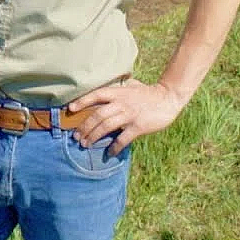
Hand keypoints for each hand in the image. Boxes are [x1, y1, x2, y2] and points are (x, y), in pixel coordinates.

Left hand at [68, 80, 185, 155]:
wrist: (168, 98)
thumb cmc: (148, 93)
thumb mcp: (132, 86)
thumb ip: (120, 88)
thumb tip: (111, 87)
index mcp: (118, 93)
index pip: (96, 95)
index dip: (82, 102)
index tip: (70, 109)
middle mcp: (121, 103)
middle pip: (97, 115)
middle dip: (84, 127)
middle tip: (76, 136)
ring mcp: (129, 115)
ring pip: (106, 127)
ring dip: (93, 137)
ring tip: (85, 144)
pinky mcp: (138, 126)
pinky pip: (122, 139)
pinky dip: (114, 147)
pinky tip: (109, 153)